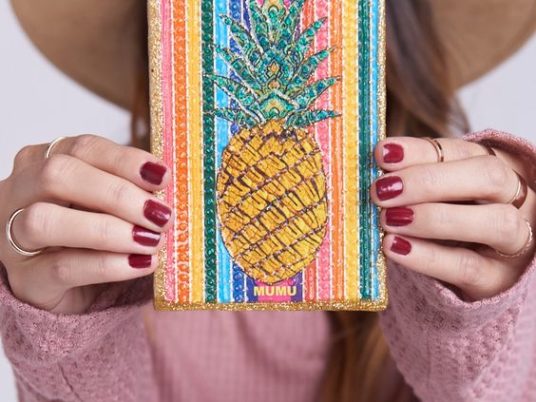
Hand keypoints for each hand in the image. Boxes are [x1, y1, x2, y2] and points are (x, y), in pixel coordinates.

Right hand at [0, 135, 171, 313]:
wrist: (68, 287)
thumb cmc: (89, 234)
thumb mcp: (106, 203)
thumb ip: (127, 189)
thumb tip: (165, 189)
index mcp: (43, 161)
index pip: (82, 148)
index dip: (124, 160)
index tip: (163, 177)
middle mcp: (19, 192)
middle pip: (58, 175)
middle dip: (117, 194)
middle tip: (161, 215)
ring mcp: (13, 235)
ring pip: (47, 221)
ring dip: (109, 230)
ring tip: (152, 241)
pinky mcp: (25, 278)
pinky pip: (62, 267)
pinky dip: (108, 265)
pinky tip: (141, 264)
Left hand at [372, 137, 535, 300]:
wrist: (472, 272)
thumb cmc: (447, 220)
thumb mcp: (434, 196)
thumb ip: (412, 178)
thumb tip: (376, 162)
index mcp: (496, 167)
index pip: (462, 150)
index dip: (420, 150)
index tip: (382, 153)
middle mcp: (514, 199)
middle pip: (489, 177)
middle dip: (430, 181)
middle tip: (382, 191)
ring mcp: (512, 241)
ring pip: (494, 222)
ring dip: (433, 218)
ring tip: (387, 220)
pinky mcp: (498, 280)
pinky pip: (467, 266)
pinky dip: (427, 256)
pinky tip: (394, 247)